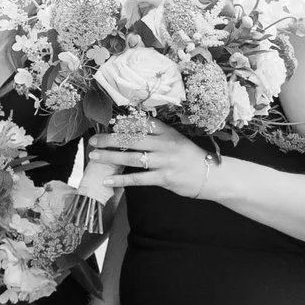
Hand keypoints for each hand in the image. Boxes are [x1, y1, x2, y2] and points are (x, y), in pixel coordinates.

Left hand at [94, 119, 222, 198]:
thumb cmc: (189, 157)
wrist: (212, 176)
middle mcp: (165, 145)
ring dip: (110, 157)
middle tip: (93, 141)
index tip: (107, 124)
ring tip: (94, 156)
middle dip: (109, 139)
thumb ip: (155, 134)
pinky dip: (121, 179)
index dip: (123, 124)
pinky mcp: (165, 178)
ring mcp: (165, 162)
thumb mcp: (175, 139)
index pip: (142, 124)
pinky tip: (107, 180)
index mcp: (168, 133)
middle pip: (132, 139)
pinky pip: (139, 179)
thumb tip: (126, 130)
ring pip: (132, 158)